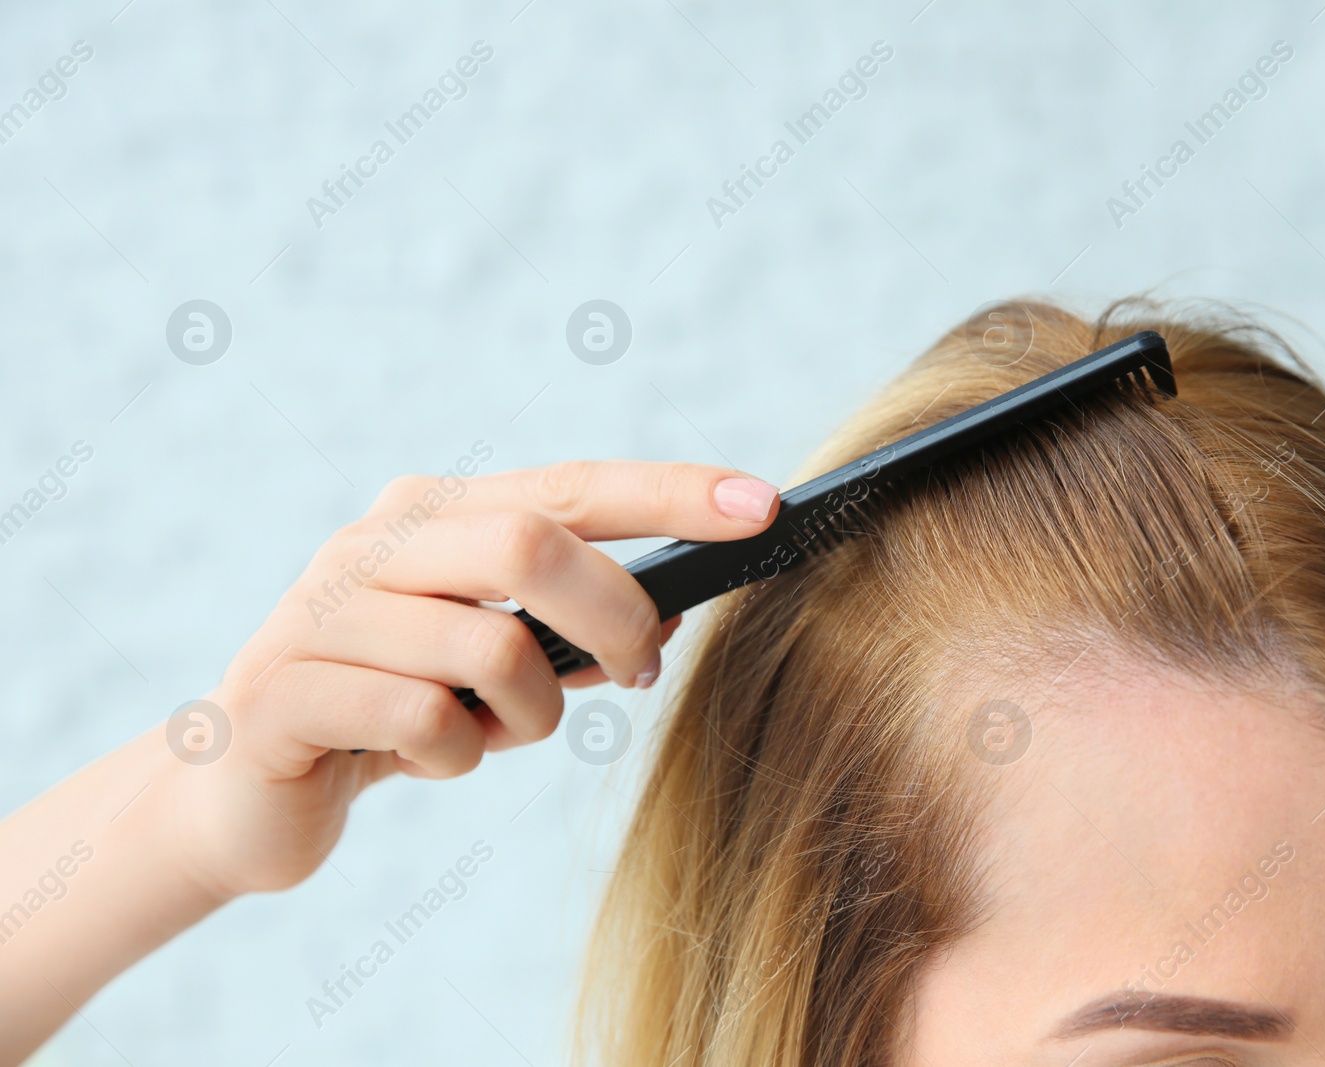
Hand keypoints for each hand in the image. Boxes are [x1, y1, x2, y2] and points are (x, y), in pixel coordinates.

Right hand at [156, 461, 778, 899]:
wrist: (252, 786)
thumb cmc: (399, 707)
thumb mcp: (496, 661)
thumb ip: (570, 632)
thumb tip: (671, 621)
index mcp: (435, 514)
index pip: (572, 485)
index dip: (671, 493)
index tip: (765, 506)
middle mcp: (377, 542)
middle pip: (532, 544)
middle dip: (617, 616)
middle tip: (643, 672)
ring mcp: (322, 609)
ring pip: (488, 647)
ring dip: (528, 714)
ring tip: (498, 734)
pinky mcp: (283, 689)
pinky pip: (424, 722)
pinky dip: (458, 757)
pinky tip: (429, 759)